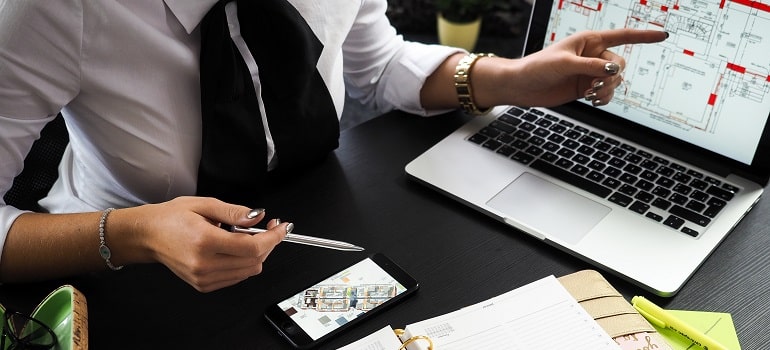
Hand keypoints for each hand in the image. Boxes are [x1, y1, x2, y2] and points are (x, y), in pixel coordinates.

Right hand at [117, 196, 287, 291]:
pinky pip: (237, 277)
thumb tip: (258, 216)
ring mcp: (204, 278)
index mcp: (205, 241)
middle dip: (268, 243)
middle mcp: (204, 264)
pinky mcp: (203, 285)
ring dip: (257, 254)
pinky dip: (244, 263)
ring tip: (247, 236)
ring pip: (249, 271)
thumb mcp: (204, 204)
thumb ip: (234, 212)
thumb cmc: (171, 218)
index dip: (273, 237)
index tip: (282, 227)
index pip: (252, 247)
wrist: (148, 236)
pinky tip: (235, 249)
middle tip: (269, 227)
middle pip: (254, 260)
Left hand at [496, 29, 667, 106]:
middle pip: (620, 64)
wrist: (523, 86)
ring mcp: (591, 72)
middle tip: (594, 86)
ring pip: (615, 81)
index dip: (644, 36)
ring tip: (589, 94)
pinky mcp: (586, 87)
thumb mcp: (565, 64)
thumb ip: (591, 67)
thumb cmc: (538, 67)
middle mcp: (593, 55)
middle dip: (611, 77)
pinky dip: (604, 98)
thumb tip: (613, 71)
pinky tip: (594, 101)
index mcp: (590, 41)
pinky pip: (607, 93)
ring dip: (607, 89)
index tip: (663, 35)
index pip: (623, 36)